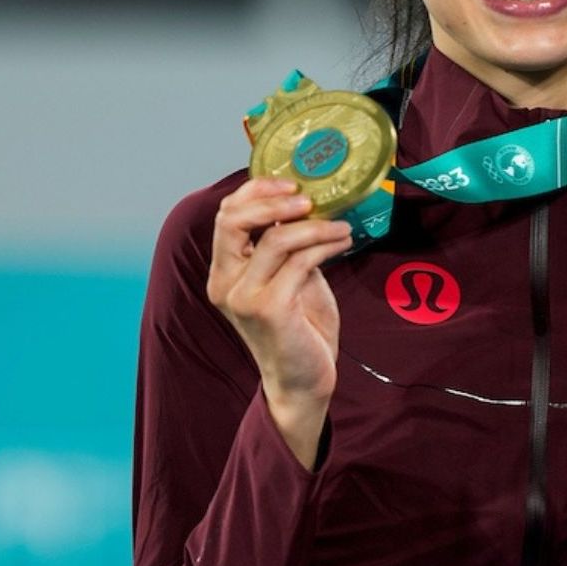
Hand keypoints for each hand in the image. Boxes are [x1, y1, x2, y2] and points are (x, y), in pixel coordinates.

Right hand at [207, 178, 352, 412]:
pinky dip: (324, 245)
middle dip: (273, 199)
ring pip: (275, 238)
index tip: (290, 183)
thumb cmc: (300, 330)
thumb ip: (287, 249)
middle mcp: (225, 284)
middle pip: (233, 219)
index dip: (255, 192)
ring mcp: (244, 297)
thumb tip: (308, 206)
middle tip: (309, 199)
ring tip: (341, 225)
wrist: (304, 381)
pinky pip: (299, 261)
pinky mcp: (270, 309)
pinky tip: (343, 242)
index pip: (225, 217)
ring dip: (315, 225)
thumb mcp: (290, 280)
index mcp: (224, 274)